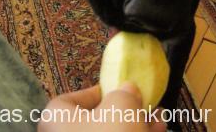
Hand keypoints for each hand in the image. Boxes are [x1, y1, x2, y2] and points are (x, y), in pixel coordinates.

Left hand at [38, 82, 166, 131]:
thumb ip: (125, 92)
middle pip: (97, 119)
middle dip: (127, 111)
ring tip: (160, 120)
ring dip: (136, 126)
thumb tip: (128, 89)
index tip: (120, 89)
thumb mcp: (121, 105)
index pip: (70, 100)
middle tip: (147, 104)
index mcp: (56, 119)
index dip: (97, 92)